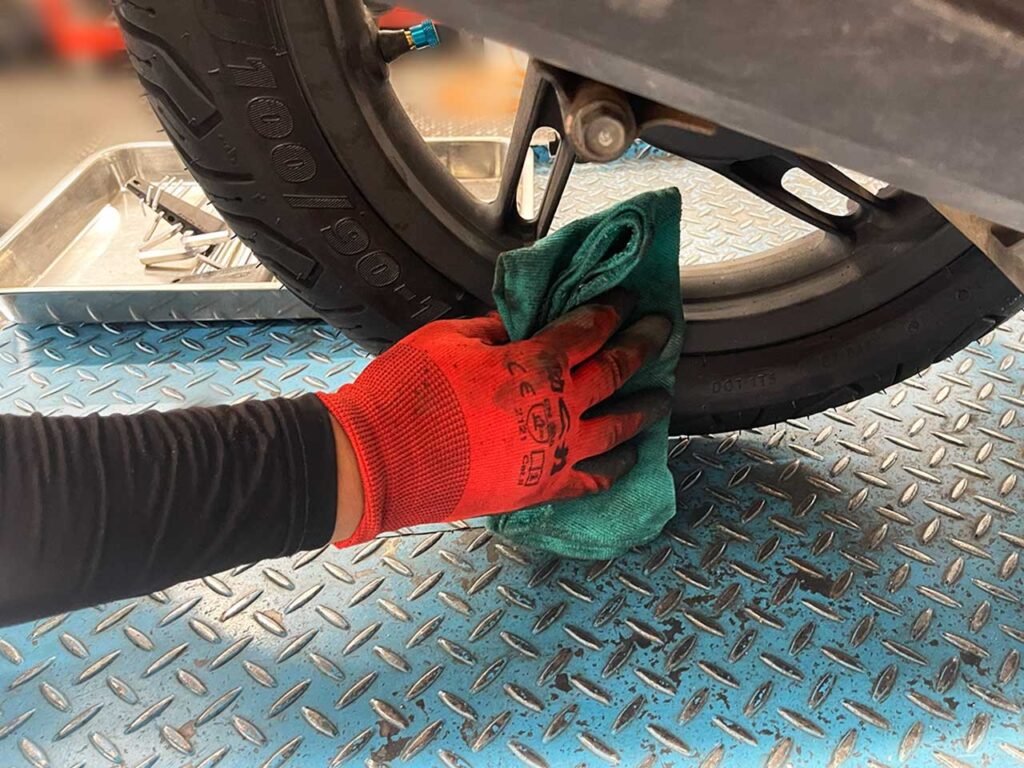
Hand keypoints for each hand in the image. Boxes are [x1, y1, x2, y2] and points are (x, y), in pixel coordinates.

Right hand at [318, 290, 672, 545]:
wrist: (379, 461)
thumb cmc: (409, 393)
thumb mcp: (450, 339)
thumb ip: (496, 329)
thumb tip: (522, 326)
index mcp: (536, 365)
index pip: (588, 330)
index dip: (612, 310)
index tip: (629, 300)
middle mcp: (558, 410)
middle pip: (615, 373)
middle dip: (644, 346)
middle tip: (663, 331)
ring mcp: (554, 454)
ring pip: (617, 430)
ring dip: (643, 411)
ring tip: (660, 400)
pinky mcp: (539, 490)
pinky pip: (590, 481)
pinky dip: (614, 469)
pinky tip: (628, 459)